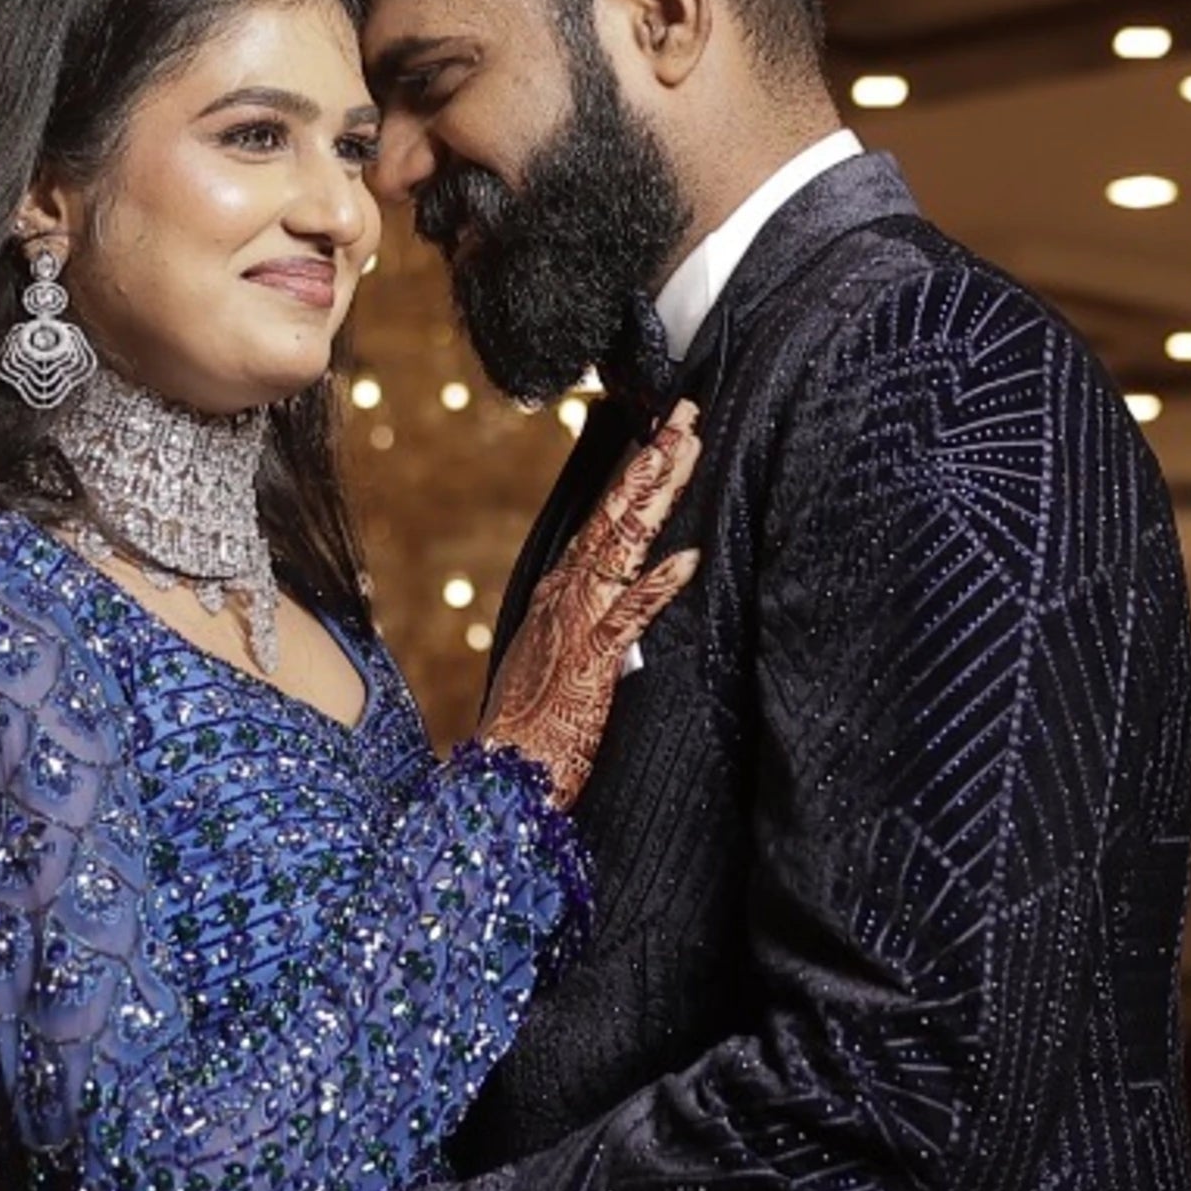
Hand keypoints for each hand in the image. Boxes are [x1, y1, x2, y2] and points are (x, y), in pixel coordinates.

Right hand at [487, 400, 699, 806]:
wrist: (500, 776)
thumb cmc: (530, 728)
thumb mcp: (554, 657)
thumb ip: (583, 621)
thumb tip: (610, 594)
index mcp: (559, 590)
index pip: (604, 517)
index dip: (636, 472)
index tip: (664, 432)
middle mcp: (566, 594)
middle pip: (616, 514)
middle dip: (655, 460)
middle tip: (688, 413)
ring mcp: (577, 623)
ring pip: (622, 545)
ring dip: (658, 495)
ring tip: (689, 451)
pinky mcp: (591, 663)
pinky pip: (629, 617)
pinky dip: (659, 585)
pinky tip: (689, 558)